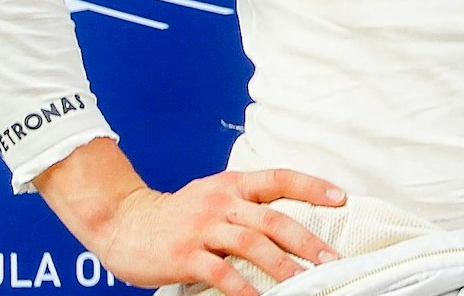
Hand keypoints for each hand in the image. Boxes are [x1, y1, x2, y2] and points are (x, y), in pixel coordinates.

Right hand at [37, 140, 344, 295]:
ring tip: (305, 280)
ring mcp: (202, 227)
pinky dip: (243, 287)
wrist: (122, 221)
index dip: (313, 186)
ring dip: (281, 265)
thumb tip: (289, 226)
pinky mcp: (185, 254)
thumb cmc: (177, 213)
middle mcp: (221, 201)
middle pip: (272, 218)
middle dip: (306, 240)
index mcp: (233, 184)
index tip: (341, 198)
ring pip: (251, 244)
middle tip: (331, 258)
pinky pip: (220, 273)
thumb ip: (246, 206)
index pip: (280, 178)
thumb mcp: (213, 195)